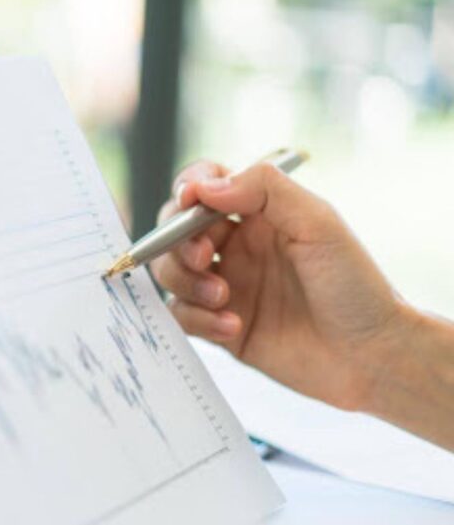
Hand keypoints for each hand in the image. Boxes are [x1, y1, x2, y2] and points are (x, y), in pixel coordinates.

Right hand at [151, 160, 414, 411]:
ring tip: (223, 298)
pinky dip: (198, 320)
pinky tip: (233, 327)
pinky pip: (181, 315)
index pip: (207, 185)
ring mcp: (225, 286)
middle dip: (177, 240)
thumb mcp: (318, 223)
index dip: (189, 187)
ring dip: (186, 281)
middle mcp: (237, 247)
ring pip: (171, 271)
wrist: (370, 357)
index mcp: (260, 215)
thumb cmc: (355, 287)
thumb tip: (204, 186)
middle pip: (175, 228)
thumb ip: (264, 190)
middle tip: (203, 257)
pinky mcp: (219, 326)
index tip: (188, 199)